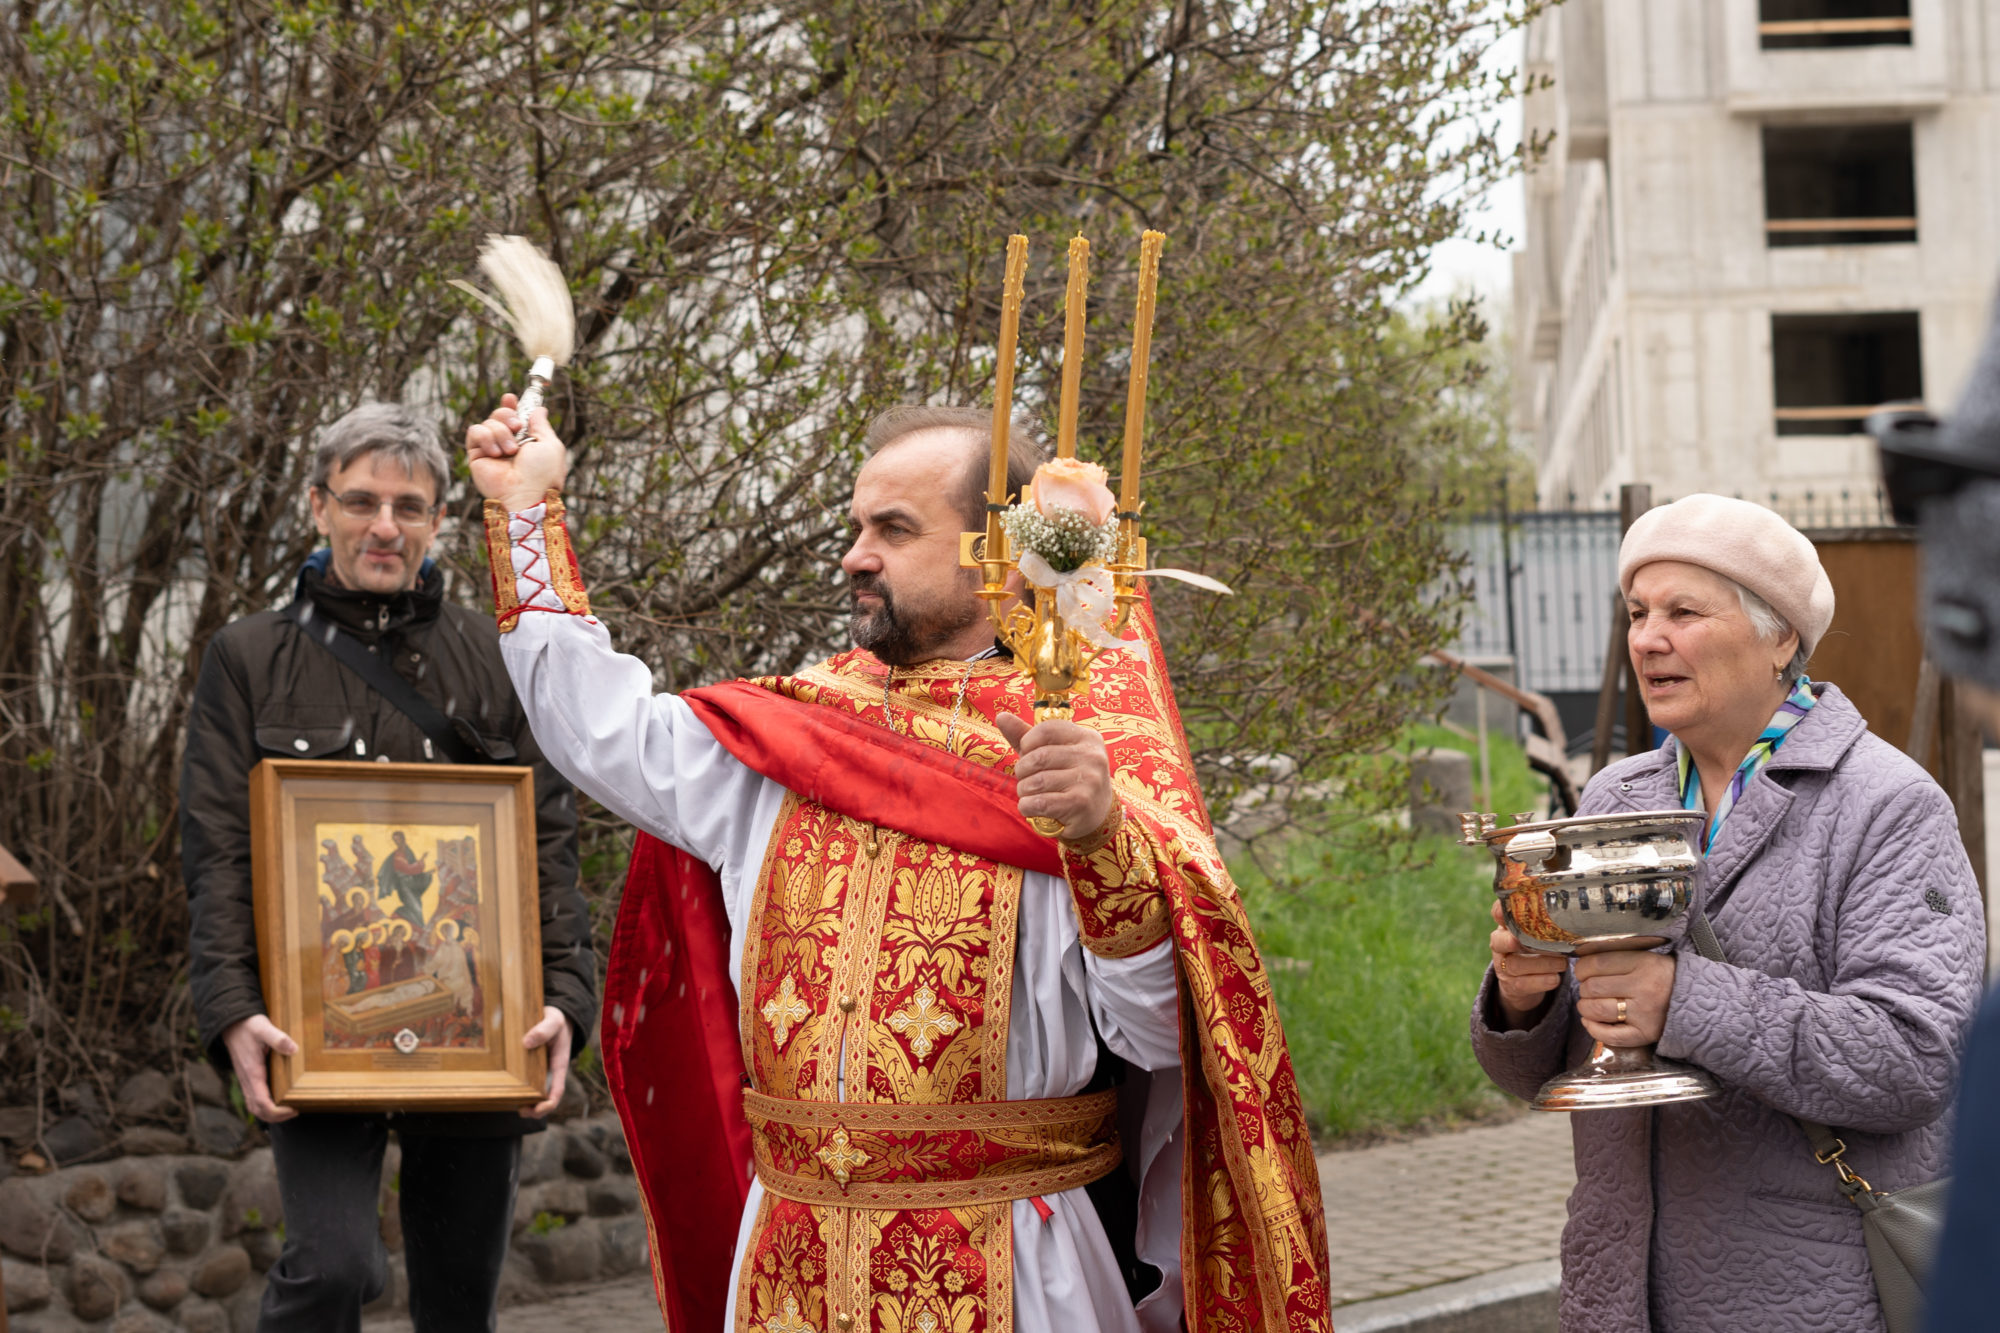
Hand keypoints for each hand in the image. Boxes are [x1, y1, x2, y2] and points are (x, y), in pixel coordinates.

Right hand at [220, 1015, 297, 1122]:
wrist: (232, 1024)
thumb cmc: (249, 1026)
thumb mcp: (264, 1028)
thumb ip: (278, 1038)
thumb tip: (294, 1049)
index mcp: (252, 1073)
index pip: (262, 1102)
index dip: (277, 1112)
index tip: (293, 1109)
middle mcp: (247, 1080)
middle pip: (258, 1110)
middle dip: (276, 1117)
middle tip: (295, 1111)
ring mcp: (246, 1080)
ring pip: (254, 1107)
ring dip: (270, 1114)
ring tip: (289, 1110)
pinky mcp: (248, 1078)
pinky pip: (254, 1098)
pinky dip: (265, 1106)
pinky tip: (279, 1100)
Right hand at [465, 394, 569, 512]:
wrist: (525, 494)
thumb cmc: (542, 474)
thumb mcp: (550, 445)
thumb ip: (542, 425)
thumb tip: (540, 409)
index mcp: (526, 441)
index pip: (514, 417)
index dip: (511, 406)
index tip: (511, 398)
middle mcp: (508, 444)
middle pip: (499, 415)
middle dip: (507, 415)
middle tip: (516, 427)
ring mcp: (492, 450)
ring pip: (488, 422)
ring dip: (501, 432)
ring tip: (510, 451)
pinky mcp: (477, 455)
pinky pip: (474, 432)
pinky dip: (486, 438)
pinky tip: (496, 453)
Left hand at [522, 1005, 574, 1118]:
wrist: (552, 1016)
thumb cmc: (556, 1020)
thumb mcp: (554, 1020)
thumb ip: (543, 1029)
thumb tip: (526, 1043)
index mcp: (559, 1064)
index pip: (557, 1090)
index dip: (549, 1103)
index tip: (538, 1109)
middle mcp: (550, 1072)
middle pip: (546, 1098)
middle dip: (535, 1110)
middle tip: (521, 1111)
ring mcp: (539, 1072)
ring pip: (534, 1093)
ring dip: (525, 1102)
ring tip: (512, 1104)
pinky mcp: (528, 1068)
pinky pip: (524, 1082)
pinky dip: (517, 1090)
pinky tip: (506, 1090)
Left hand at [996, 713, 1115, 839]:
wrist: (1097, 814)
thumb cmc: (1068, 778)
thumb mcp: (1051, 753)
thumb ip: (1026, 735)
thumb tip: (1001, 716)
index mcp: (1086, 737)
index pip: (1047, 729)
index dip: (1028, 742)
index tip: (1027, 754)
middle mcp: (1092, 756)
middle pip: (1039, 756)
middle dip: (1023, 770)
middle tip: (1025, 779)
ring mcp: (1089, 780)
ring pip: (1037, 781)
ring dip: (1024, 790)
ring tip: (1029, 794)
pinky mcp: (1082, 804)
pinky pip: (1040, 803)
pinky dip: (1027, 806)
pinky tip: (1030, 808)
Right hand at [1489, 901, 1567, 1030]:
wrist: (1524, 984)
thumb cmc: (1536, 950)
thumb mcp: (1536, 934)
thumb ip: (1546, 923)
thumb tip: (1576, 911)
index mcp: (1506, 927)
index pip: (1498, 913)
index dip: (1501, 911)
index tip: (1510, 910)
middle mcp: (1500, 945)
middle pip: (1499, 941)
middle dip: (1512, 940)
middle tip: (1523, 941)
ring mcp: (1504, 967)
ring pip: (1515, 964)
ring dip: (1540, 963)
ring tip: (1562, 964)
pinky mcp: (1512, 986)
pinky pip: (1523, 984)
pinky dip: (1540, 982)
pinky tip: (1555, 979)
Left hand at [1573, 950, 1675, 1046]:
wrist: (1695, 998)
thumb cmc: (1661, 976)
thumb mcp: (1644, 957)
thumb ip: (1615, 957)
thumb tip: (1580, 964)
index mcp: (1643, 963)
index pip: (1597, 964)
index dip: (1581, 968)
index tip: (1583, 972)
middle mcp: (1644, 987)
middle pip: (1593, 987)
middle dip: (1584, 989)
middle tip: (1589, 990)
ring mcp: (1645, 1013)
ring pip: (1597, 1010)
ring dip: (1585, 1008)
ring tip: (1589, 1005)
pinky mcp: (1646, 1033)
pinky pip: (1612, 1036)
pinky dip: (1594, 1029)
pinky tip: (1589, 1022)